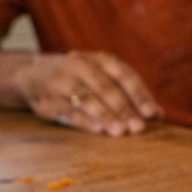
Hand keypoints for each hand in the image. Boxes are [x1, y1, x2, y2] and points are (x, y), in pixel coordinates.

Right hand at [21, 51, 161, 135]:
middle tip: (139, 127)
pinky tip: (98, 130)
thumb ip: (129, 94)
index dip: (139, 93)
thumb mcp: (101, 77)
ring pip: (87, 99)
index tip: (152, 112)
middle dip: (124, 108)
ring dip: (106, 116)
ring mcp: (62, 82)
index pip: (124, 74)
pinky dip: (84, 120)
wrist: (31, 73)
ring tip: (120, 132)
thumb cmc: (79, 78)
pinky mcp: (49, 100)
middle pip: (106, 88)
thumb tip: (159, 115)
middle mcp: (81, 66)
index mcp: (99, 60)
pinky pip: (68, 110)